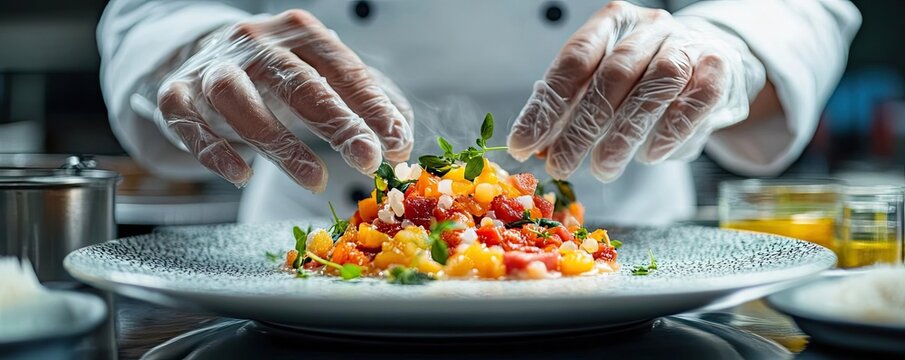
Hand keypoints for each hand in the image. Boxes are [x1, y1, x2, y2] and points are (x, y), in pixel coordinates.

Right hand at [156, 10, 412, 190]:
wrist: (203, 55)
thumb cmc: (279, 74)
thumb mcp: (326, 75)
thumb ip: (368, 101)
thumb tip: (401, 140)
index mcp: (301, 33)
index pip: (342, 67)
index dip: (370, 106)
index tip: (395, 141)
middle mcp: (256, 43)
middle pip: (299, 83)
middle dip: (336, 124)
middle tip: (366, 159)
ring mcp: (213, 66)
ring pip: (239, 99)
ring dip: (279, 143)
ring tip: (316, 180)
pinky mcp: (176, 94)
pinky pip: (188, 121)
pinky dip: (213, 150)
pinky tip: (241, 175)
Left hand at [507, 1, 764, 181]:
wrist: (707, 64)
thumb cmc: (643, 81)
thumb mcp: (600, 90)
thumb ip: (569, 113)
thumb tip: (535, 147)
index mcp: (610, 22)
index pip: (573, 62)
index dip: (546, 107)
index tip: (524, 146)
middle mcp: (648, 27)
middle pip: (612, 74)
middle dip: (581, 127)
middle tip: (560, 166)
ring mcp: (686, 43)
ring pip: (656, 85)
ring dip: (625, 133)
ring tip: (603, 168)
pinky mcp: (718, 67)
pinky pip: (696, 98)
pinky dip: (671, 130)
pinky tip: (651, 155)